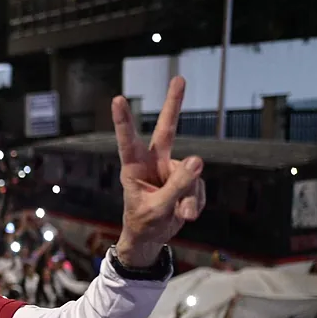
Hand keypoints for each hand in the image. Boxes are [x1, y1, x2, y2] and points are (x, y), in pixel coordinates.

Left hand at [113, 77, 205, 266]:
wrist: (151, 239)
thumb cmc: (144, 222)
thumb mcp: (157, 208)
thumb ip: (177, 186)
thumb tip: (198, 160)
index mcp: (134, 169)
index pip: (128, 142)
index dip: (124, 121)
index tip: (117, 99)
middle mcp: (153, 163)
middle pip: (167, 131)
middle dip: (174, 105)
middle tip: (178, 78)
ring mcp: (172, 170)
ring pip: (191, 174)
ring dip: (189, 197)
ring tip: (180, 214)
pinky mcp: (187, 180)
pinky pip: (199, 187)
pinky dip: (195, 203)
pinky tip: (186, 213)